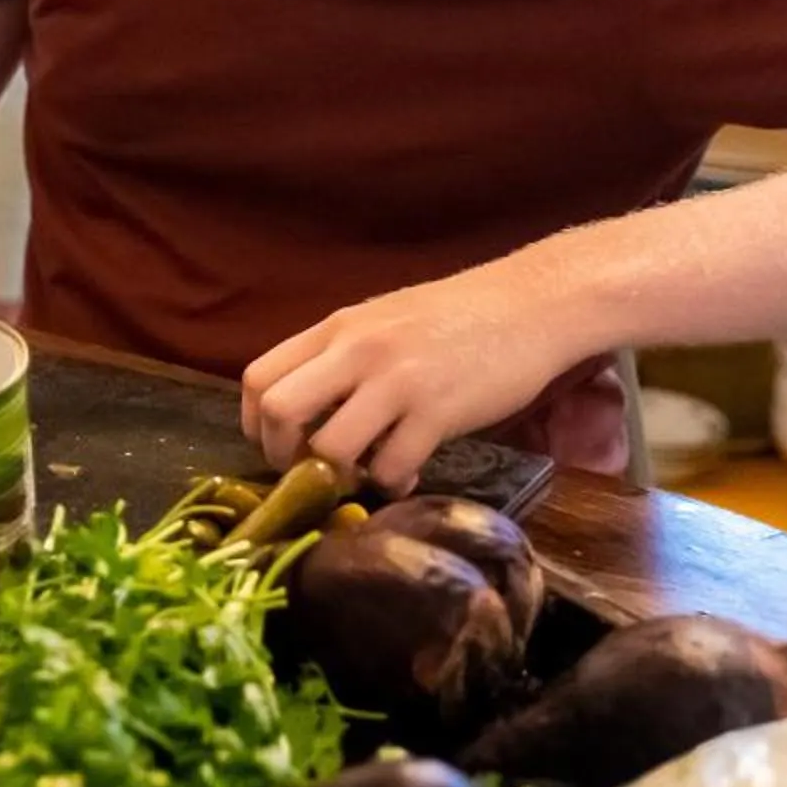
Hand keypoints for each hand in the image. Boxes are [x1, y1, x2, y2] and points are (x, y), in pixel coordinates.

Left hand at [241, 268, 591, 492]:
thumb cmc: (458, 316)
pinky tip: (405, 474)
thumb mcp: (383, 321)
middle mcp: (357, 351)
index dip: (253, 423)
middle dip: (282, 454)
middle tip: (307, 471)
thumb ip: (342, 356)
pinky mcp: (438, 412)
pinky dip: (391, 482)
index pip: (257, 376)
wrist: (533, 305)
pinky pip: (392, 466)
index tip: (275, 445)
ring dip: (340, 474)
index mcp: (336, 328)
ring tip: (363, 473)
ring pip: (331, 447)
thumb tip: (307, 408)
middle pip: (279, 411)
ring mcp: (396, 382)